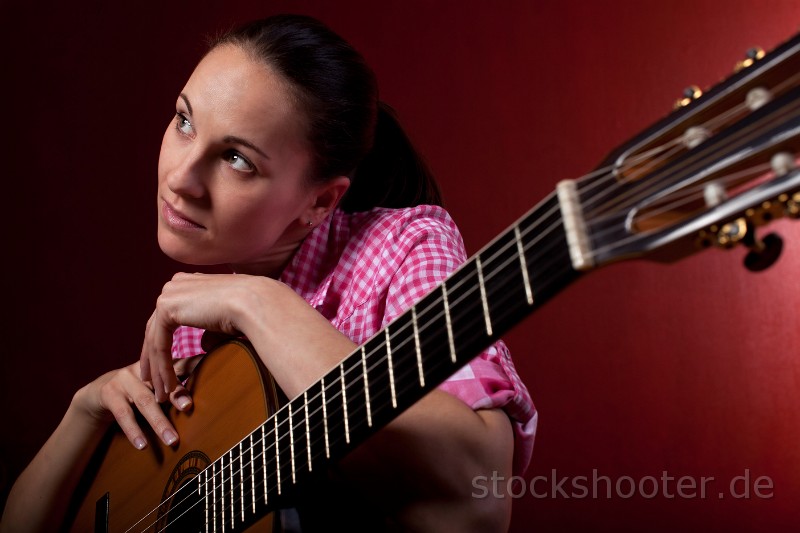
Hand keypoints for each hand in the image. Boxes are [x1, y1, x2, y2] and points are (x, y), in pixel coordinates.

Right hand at [75, 360, 194, 448]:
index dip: (194, 365)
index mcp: (157, 367)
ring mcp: (125, 380)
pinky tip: (142, 445)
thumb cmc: (136, 394)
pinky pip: (124, 414)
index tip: (208, 367)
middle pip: (162, 383)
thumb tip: (205, 401)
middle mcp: (143, 370)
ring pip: (145, 402)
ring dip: (159, 422)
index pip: (179, 366)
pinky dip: (134, 431)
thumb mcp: (155, 388)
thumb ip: (176, 391)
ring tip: (172, 440)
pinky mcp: (109, 393)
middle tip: (189, 408)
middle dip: (176, 395)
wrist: (97, 395)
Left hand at [139, 272, 248, 401]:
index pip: (168, 318)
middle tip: (152, 383)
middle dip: (153, 359)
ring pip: (155, 339)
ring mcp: (169, 294)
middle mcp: (176, 284)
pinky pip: (159, 344)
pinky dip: (163, 368)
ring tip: (162, 394)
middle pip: (156, 329)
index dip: (163, 345)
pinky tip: (169, 386)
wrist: (254, 303)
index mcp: (189, 283)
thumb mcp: (224, 321)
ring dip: (158, 370)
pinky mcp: (166, 307)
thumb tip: (202, 343)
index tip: (163, 368)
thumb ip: (210, 330)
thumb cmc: (249, 311)